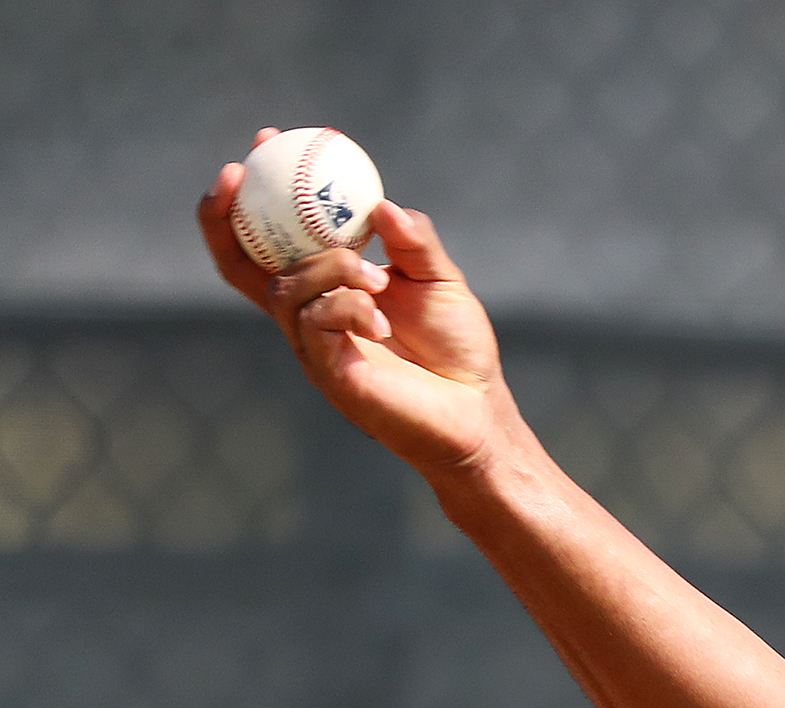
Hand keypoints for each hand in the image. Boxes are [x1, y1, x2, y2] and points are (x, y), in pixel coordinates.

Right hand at [197, 128, 511, 478]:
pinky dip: (347, 307)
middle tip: (238, 170)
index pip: (271, 237)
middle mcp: (310, 315)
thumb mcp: (441, 281)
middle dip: (228, 212)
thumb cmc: (458, 350)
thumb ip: (415, 241)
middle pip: (241, 262)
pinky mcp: (330, 375)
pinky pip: (314, 325)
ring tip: (376, 277)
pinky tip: (381, 320)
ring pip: (287, 290)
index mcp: (328, 287)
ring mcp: (314, 347)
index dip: (256, 190)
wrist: (479, 412)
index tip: (266, 140)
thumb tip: (381, 207)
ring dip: (329, 267)